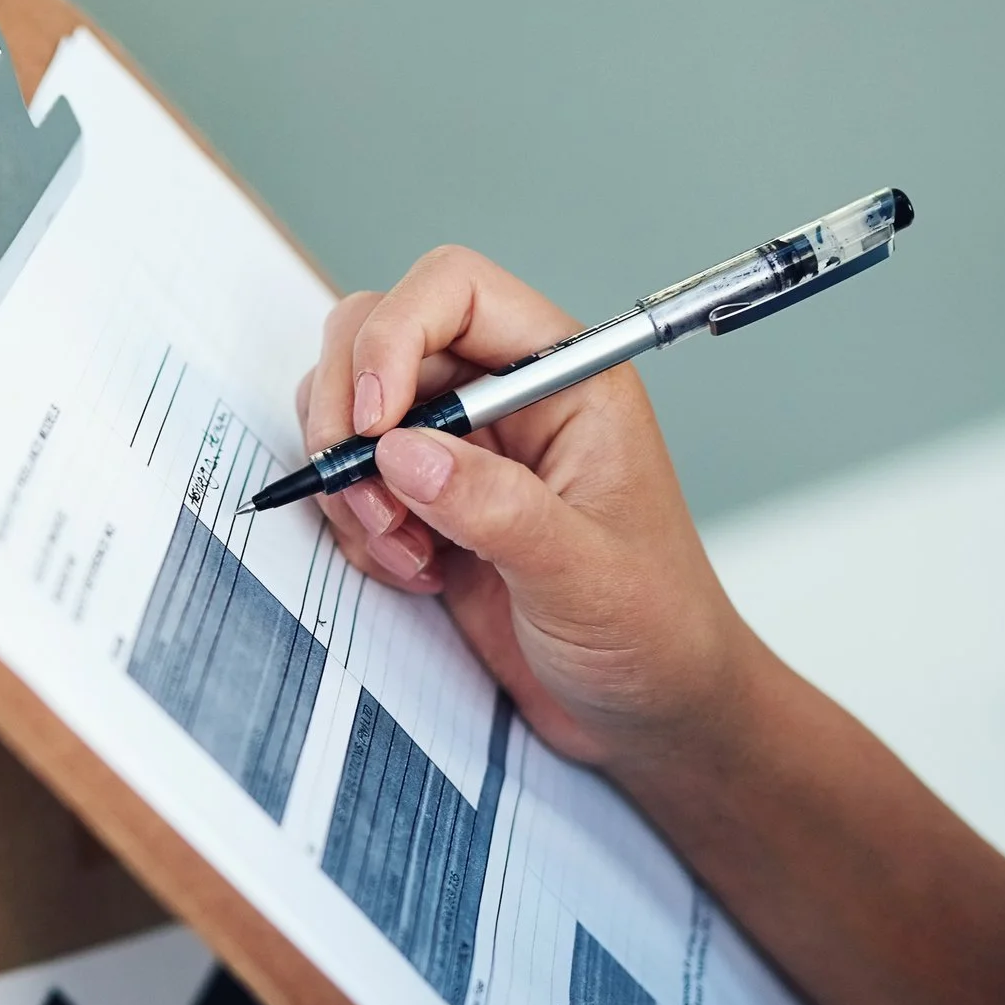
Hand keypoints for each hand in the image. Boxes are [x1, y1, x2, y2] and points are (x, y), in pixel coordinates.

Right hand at [296, 247, 757, 769]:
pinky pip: (353, 482)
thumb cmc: (654, 632)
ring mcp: (460, 450)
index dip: (393, 336)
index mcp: (564, 376)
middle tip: (365, 495)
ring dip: (351, 482)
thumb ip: (496, 508)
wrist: (650, 713)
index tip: (372, 423)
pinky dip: (357, 527)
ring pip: (351, 411)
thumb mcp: (584, 573)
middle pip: (378, 337)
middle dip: (349, 416)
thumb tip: (404, 452)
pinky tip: (414, 573)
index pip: (453, 291)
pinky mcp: (427, 504)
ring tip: (404, 549)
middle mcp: (505, 397)